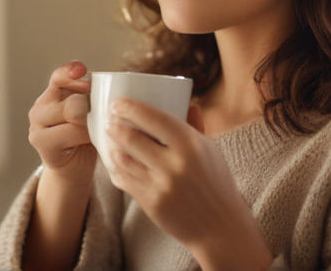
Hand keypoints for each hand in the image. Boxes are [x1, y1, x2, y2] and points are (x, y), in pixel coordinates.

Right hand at [28, 61, 95, 183]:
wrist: (73, 169)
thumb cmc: (85, 137)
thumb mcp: (88, 112)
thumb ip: (91, 98)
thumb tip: (112, 87)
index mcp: (51, 95)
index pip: (59, 77)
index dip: (71, 71)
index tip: (83, 70)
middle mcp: (39, 109)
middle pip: (72, 101)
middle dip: (91, 107)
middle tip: (100, 116)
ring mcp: (37, 127)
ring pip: (72, 115)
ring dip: (90, 123)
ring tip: (96, 130)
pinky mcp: (43, 145)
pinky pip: (72, 133)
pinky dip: (87, 136)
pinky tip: (93, 140)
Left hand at [106, 99, 273, 269]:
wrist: (220, 227)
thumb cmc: (216, 183)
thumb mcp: (210, 150)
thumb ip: (195, 127)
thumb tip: (188, 103)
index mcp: (191, 144)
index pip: (153, 117)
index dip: (130, 107)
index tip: (118, 103)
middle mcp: (174, 163)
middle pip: (131, 137)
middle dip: (115, 127)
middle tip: (109, 121)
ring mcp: (161, 185)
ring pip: (123, 159)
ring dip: (112, 148)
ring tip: (110, 141)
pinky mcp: (151, 203)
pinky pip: (124, 180)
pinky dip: (116, 170)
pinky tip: (116, 164)